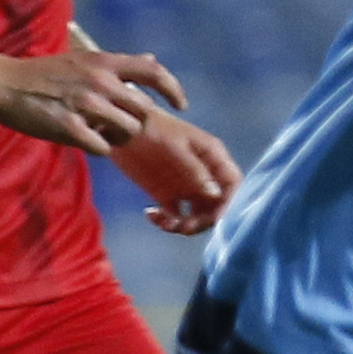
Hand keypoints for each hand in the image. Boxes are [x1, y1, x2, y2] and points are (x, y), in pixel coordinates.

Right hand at [0, 46, 184, 154]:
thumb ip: (118, 64)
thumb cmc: (42, 74)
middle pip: (144, 111)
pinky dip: (98, 148)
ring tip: (98, 132)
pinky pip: (104, 148)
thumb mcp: (82, 59)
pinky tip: (83, 139)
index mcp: (104, 63)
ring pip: (128, 132)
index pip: (153, 71)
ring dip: (119, 138)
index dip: (173, 90)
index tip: (181, 105)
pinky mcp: (71, 128)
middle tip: (115, 126)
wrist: (2, 84)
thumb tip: (151, 57)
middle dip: (135, 123)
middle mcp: (101, 82)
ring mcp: (86, 105)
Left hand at [110, 109, 239, 234]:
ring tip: (164, 222)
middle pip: (217, 204)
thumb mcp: (175, 147)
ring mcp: (186, 185)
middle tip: (185, 227)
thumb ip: (195, 170)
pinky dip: (166, 221)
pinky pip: (174, 215)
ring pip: (197, 214)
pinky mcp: (166, 194)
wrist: (119, 127)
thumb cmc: (151, 128)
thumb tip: (216, 195)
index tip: (216, 218)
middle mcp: (204, 174)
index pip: (232, 183)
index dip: (230, 202)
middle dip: (204, 219)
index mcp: (213, 157)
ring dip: (185, 224)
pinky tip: (150, 214)